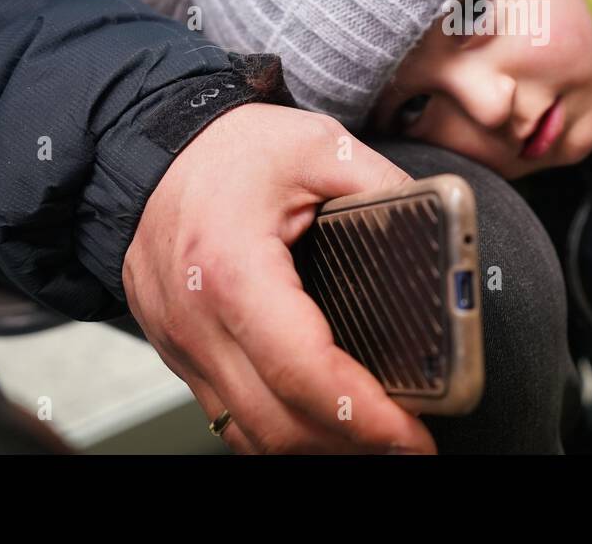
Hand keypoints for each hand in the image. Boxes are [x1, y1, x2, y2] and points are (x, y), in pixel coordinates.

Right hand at [123, 102, 435, 453]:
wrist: (147, 146)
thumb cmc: (226, 148)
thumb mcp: (321, 145)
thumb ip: (387, 188)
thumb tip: (444, 228)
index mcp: (233, 270)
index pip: (303, 370)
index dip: (365, 414)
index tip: (414, 433)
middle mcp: (197, 321)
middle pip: (278, 421)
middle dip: (352, 444)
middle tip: (411, 443)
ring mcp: (181, 345)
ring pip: (249, 433)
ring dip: (316, 446)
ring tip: (376, 438)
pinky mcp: (179, 353)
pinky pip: (228, 415)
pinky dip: (278, 429)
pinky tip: (321, 424)